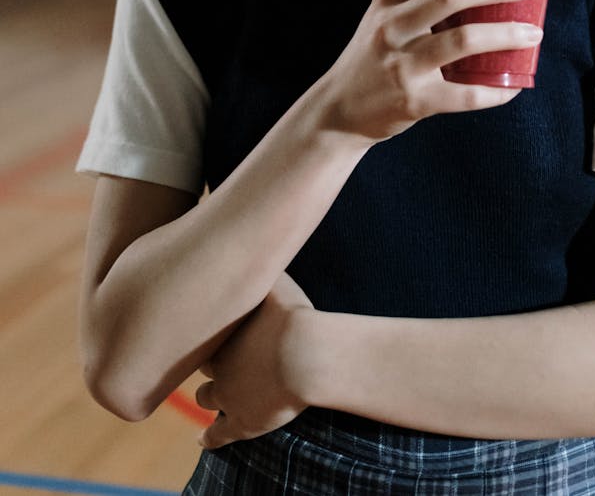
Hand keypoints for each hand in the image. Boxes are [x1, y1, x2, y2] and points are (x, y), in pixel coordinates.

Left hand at [196, 273, 312, 449]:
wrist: (306, 357)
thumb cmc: (294, 316)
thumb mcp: (278, 283)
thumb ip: (265, 270)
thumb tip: (257, 243)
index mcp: (223, 334)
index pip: (203, 334)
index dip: (208, 331)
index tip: (211, 326)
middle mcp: (218, 366)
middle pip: (205, 364)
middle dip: (209, 360)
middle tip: (213, 355)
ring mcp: (228, 397)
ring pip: (207, 397)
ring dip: (209, 395)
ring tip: (208, 396)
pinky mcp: (242, 423)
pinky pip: (217, 434)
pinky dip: (209, 437)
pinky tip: (202, 438)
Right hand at [321, 0, 540, 141]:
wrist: (340, 110)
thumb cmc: (373, 56)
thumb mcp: (385, 16)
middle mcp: (392, 26)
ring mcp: (403, 65)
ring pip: (463, 41)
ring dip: (505, 35)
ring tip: (533, 33)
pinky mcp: (416, 101)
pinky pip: (466, 94)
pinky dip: (496, 89)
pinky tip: (514, 83)